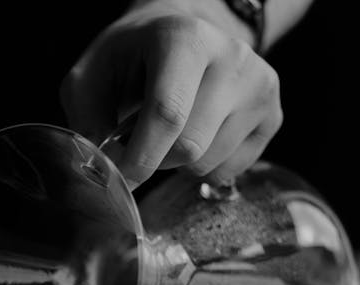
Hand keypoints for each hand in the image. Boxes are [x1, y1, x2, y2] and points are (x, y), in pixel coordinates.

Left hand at [61, 0, 282, 187]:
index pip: (168, 112)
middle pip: (190, 146)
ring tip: (170, 132)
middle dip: (155, 160)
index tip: (121, 177)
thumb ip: (87, 118)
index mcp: (184, 38)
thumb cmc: (133, 57)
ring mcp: (259, 86)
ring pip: (209, 163)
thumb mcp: (92, 74)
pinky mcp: (272, 114)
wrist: (185, 32)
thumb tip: (101, 170)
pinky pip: (229, 171)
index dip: (140, 157)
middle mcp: (232, 57)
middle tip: (140, 144)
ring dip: (177, 165)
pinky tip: (196, 137)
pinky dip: (203, 168)